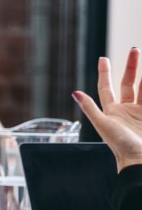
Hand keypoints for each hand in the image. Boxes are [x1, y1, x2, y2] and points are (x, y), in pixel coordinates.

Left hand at [74, 48, 141, 170]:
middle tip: (134, 50)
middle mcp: (126, 110)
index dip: (104, 73)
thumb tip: (75, 92)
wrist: (139, 159)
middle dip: (132, 66)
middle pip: (128, 83)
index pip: (106, 87)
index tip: (103, 58)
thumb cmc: (120, 145)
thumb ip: (90, 108)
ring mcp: (140, 113)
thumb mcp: (103, 125)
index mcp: (111, 111)